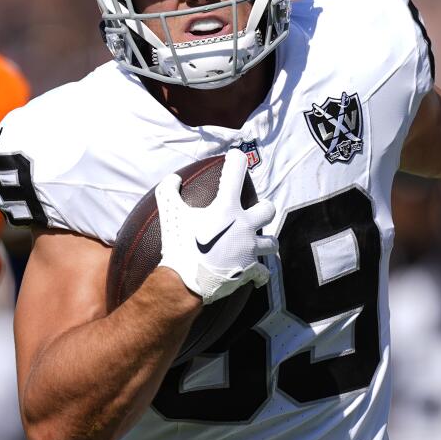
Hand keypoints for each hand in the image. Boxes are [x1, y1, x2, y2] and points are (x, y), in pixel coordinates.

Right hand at [155, 148, 277, 303]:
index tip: (236, 157)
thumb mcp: (169, 213)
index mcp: (227, 208)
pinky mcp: (250, 270)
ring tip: (256, 244)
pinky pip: (263, 272)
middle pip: (268, 209)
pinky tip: (257, 274)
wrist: (184, 282)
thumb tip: (174, 178)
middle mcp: (244, 225)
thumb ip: (168, 190)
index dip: (237, 160)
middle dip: (263, 209)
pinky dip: (260, 274)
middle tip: (253, 212)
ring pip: (271, 243)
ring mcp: (250, 249)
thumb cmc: (178, 245)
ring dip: (265, 242)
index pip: (237, 171)